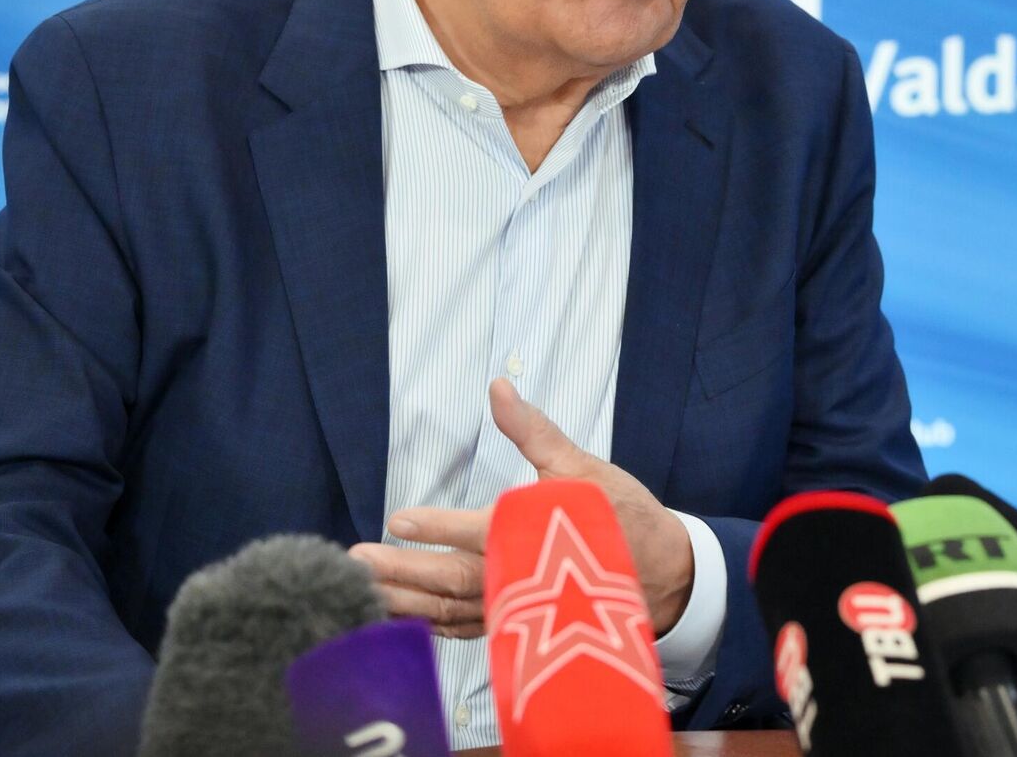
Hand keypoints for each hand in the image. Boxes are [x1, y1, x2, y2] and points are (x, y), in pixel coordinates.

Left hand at [350, 379, 695, 639]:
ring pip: (450, 614)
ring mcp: (513, 609)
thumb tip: (499, 387)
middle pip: (451, 583)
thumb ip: (533, 431)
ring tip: (358, 592)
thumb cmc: (619, 515)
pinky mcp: (511, 621)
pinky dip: (427, 627)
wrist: (662, 574)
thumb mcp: (580, 465)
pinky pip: (462, 630)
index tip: (397, 519)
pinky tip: (395, 619)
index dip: (436, 529)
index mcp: (533, 537)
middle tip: (355, 563)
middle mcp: (517, 581)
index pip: (476, 534)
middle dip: (401, 573)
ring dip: (403, 604)